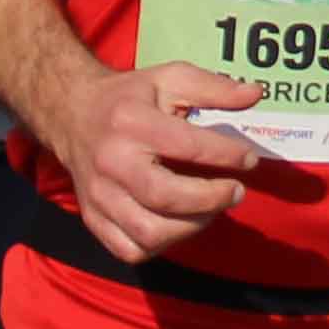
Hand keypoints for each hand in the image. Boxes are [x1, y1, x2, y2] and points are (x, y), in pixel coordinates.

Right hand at [55, 60, 267, 260]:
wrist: (72, 113)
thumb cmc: (130, 97)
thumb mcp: (171, 78)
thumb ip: (214, 88)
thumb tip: (256, 95)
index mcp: (131, 122)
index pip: (186, 146)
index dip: (226, 155)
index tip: (249, 159)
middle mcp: (112, 162)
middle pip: (166, 197)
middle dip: (211, 199)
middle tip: (236, 191)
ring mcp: (99, 195)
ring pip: (149, 232)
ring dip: (191, 226)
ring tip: (211, 208)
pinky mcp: (92, 218)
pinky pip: (130, 249)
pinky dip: (161, 245)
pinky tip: (179, 224)